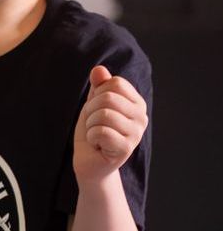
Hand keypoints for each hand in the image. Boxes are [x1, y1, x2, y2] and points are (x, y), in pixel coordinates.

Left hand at [73, 66, 147, 184]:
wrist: (89, 161)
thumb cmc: (93, 131)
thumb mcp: (93, 104)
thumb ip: (98, 86)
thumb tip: (99, 69)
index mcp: (136, 103)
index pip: (115, 83)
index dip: (97, 94)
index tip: (97, 110)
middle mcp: (142, 117)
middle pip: (108, 97)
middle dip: (91, 110)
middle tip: (94, 124)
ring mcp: (136, 133)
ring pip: (104, 114)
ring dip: (91, 125)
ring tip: (96, 135)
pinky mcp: (127, 148)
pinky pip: (101, 131)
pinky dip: (91, 137)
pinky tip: (98, 145)